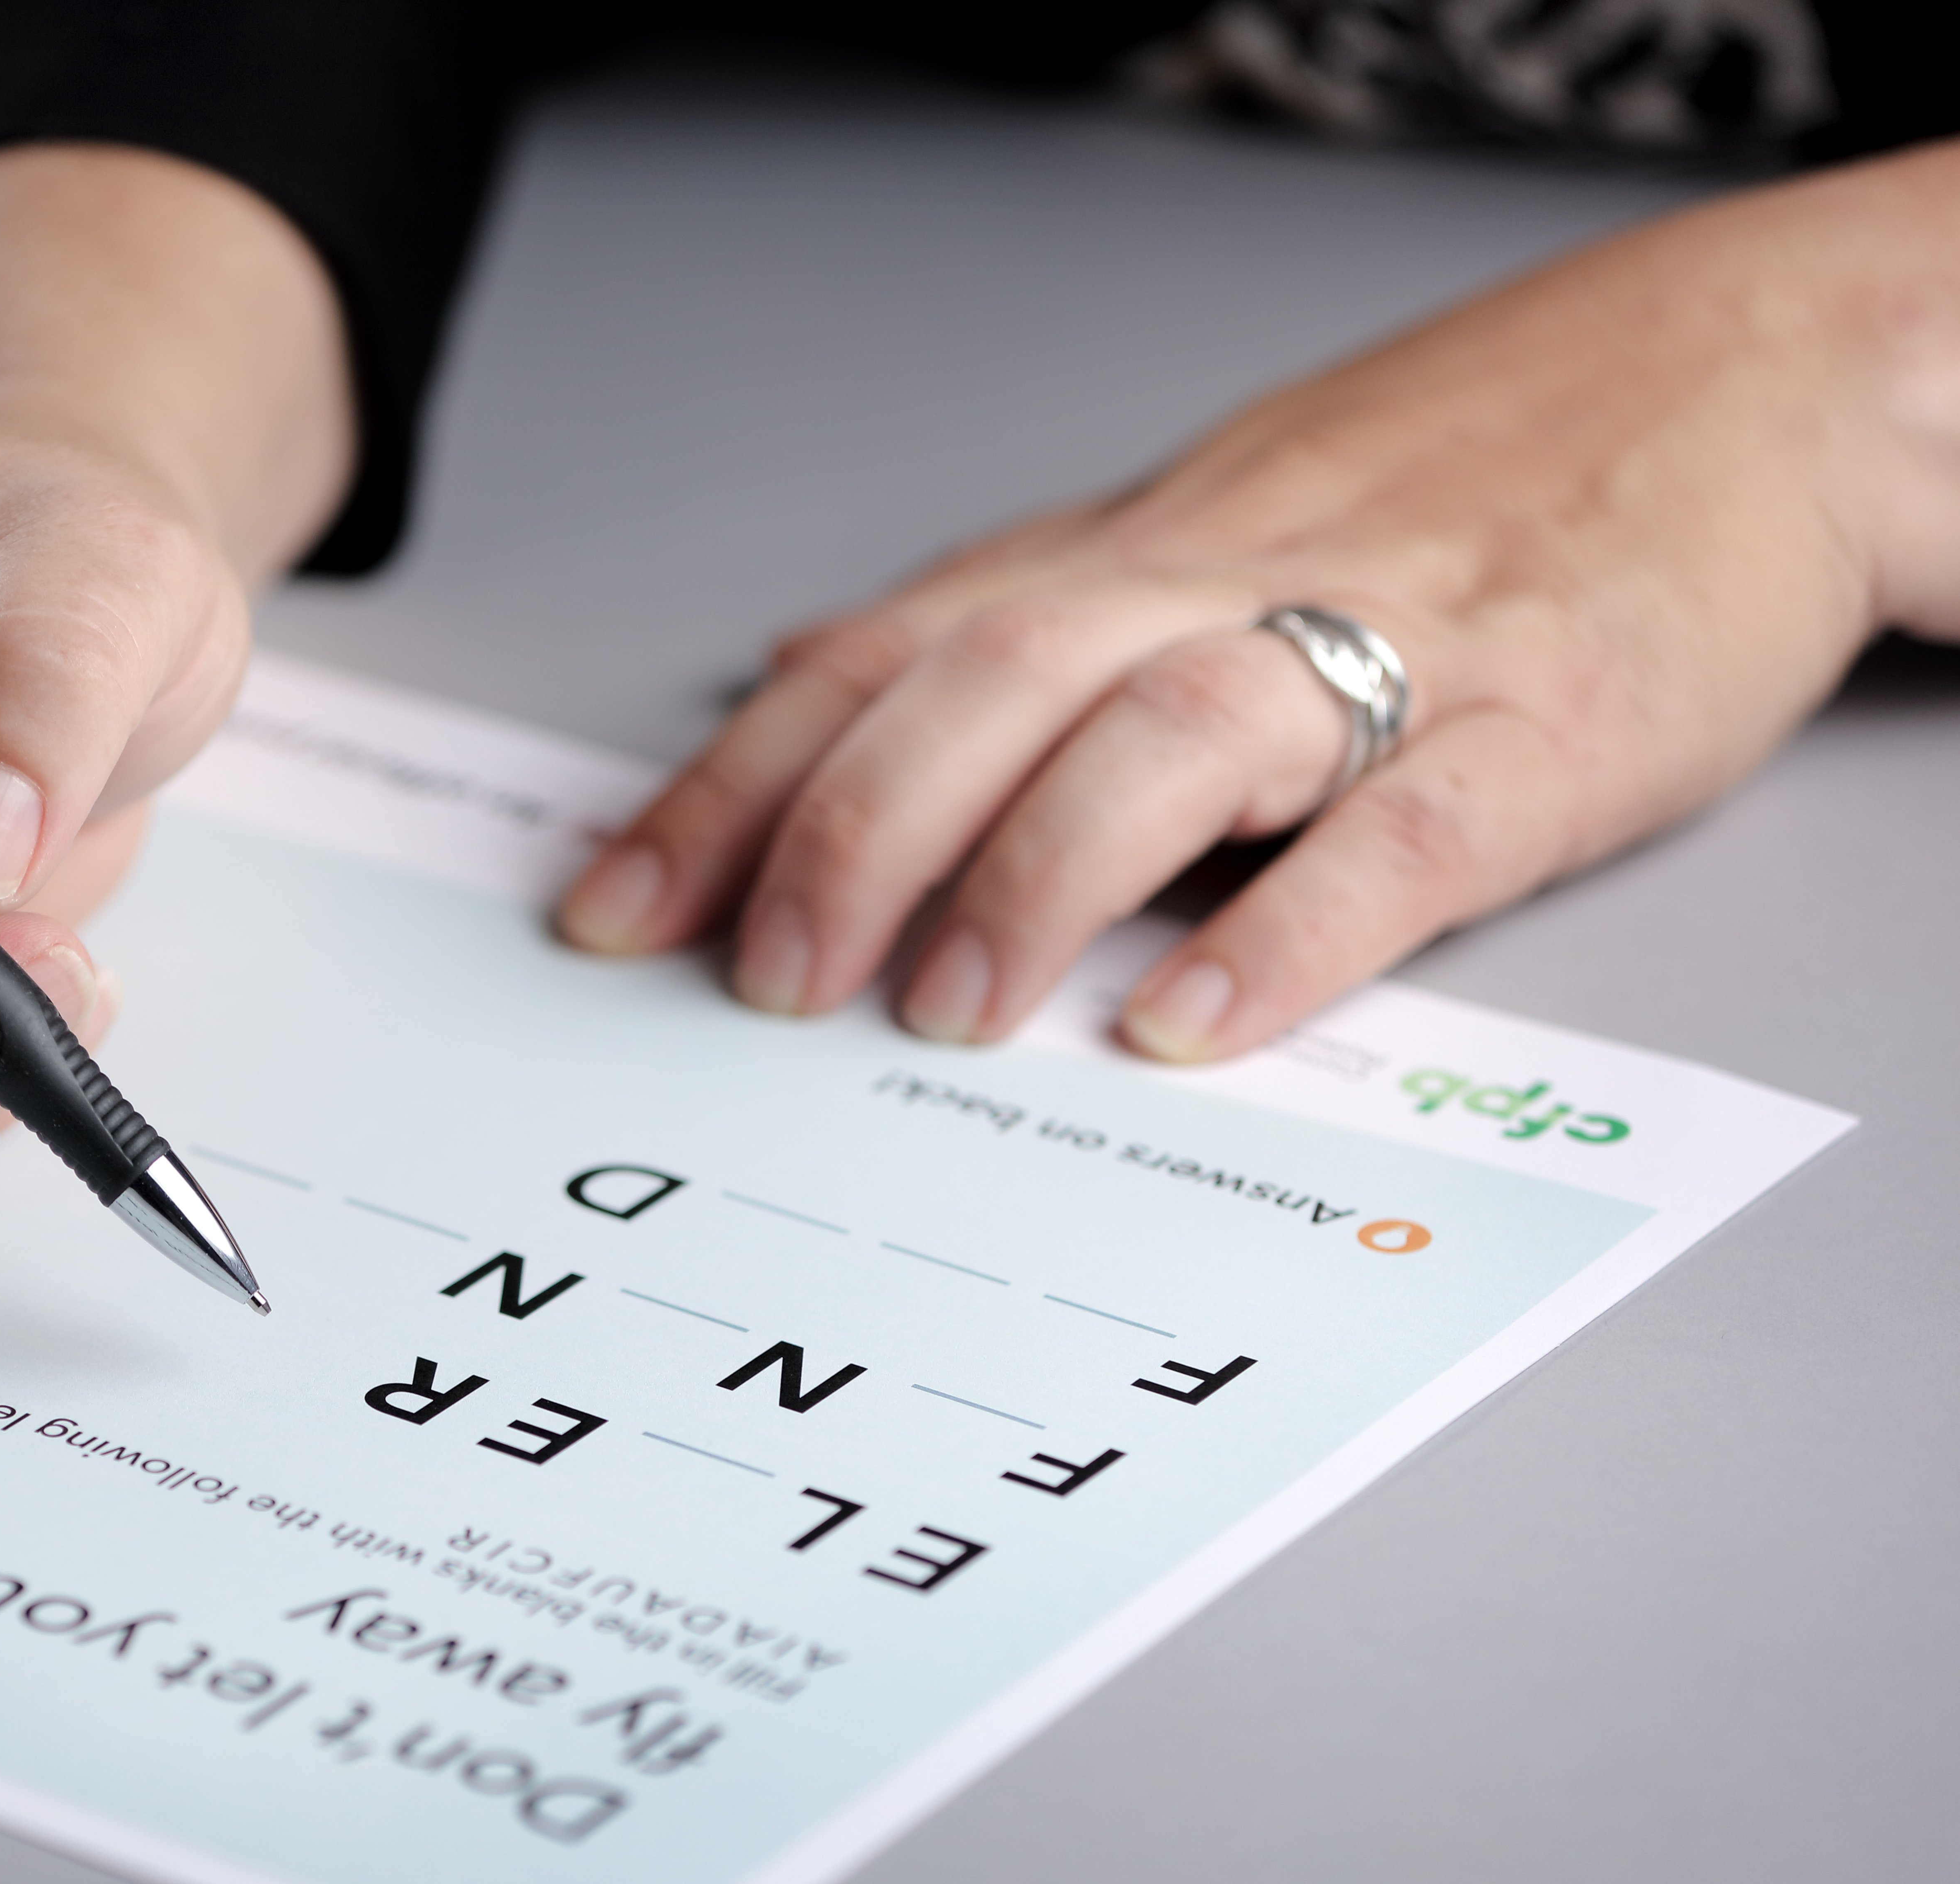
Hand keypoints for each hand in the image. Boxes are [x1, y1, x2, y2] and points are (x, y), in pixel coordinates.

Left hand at [558, 140, 1959, 1059]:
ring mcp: (1393, 653)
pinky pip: (1403, 833)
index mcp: (1131, 560)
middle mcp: (1225, 589)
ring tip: (943, 1011)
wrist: (1751, 376)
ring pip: (1168, 739)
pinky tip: (1190, 1023)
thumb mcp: (1192, 520)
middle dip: (850, 833)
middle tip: (764, 980)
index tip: (615, 908)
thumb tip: (801, 668)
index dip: (733, 784)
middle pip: (988, 688)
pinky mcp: (1549, 730)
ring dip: (1034, 876)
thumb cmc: (1451, 471)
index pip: (880, 662)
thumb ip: (1004, 610)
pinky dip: (1289, 929)